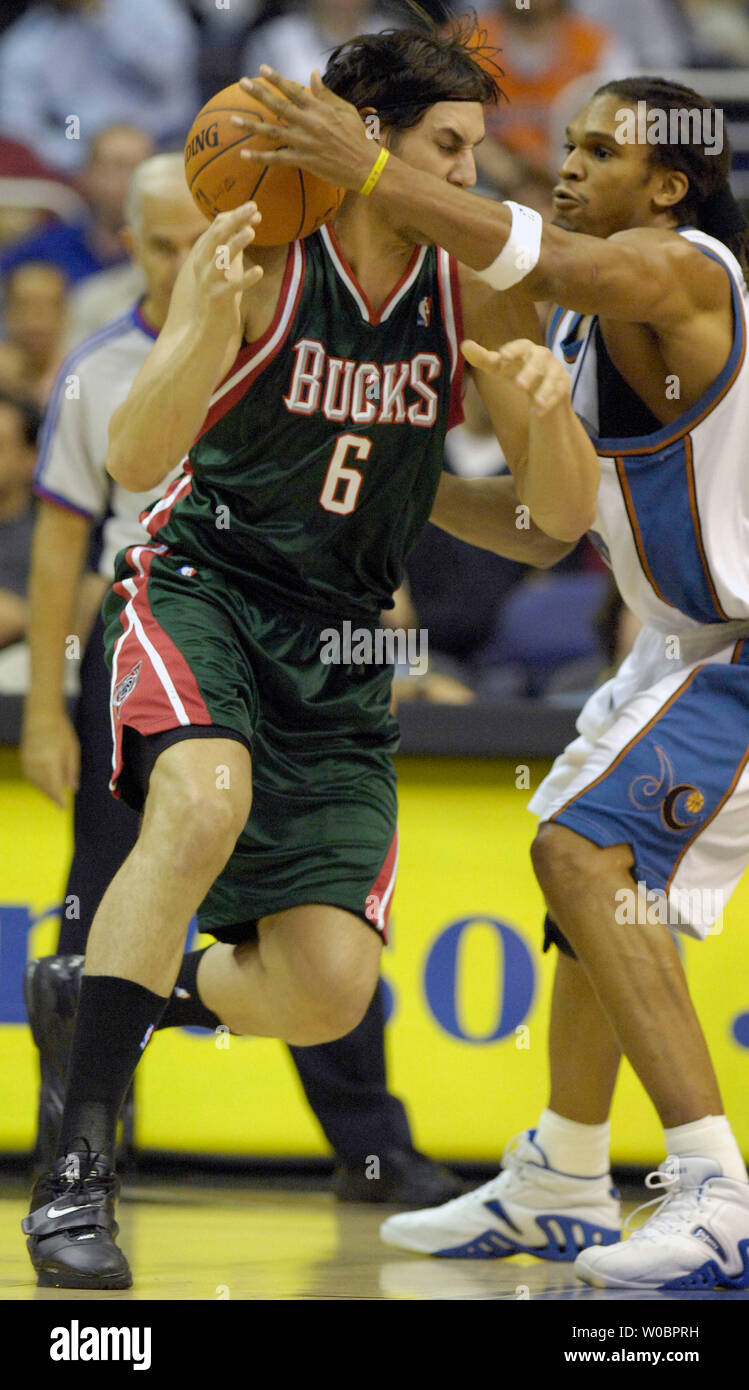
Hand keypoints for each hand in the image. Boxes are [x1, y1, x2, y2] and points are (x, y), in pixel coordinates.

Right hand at [21, 708, 79, 806]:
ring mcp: (28, 762)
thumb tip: (73, 788)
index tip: (63, 808)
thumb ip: (72, 770)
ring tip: (53, 795)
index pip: (54, 787)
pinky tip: (44, 783)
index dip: (58, 800)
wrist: (41, 715)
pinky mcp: (23, 759)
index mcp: (51, 762)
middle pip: (44, 787)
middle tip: (60, 804)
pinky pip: (30, 777)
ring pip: (36, 783)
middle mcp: (37, 764)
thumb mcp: (73, 749)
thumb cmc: (61, 730)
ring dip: (44, 791)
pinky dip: (37, 782)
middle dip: (52, 797)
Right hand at [190, 201, 263, 330]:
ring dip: (235, 244)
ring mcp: (208, 282)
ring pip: (221, 258)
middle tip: (253, 206)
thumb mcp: (225, 268)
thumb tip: (248, 223)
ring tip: (251, 232)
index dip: (235, 216)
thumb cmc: (219, 295)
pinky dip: (246, 279)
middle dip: (235, 220)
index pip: (216, 227)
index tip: (254, 208)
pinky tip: (259, 271)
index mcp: (203, 255)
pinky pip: (232, 287)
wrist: (206, 330)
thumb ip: (233, 246)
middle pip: (217, 236)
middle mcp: (202, 265)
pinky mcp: (217, 300)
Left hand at [232, 68, 374, 191]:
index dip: (277, 79)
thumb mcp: (344, 110)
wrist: (366, 167)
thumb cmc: (357, 137)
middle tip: (242, 83)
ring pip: (272, 131)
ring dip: (251, 125)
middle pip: (279, 106)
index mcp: (319, 109)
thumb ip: (325, 93)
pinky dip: (259, 157)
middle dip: (259, 93)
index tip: (262, 69)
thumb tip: (312, 74)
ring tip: (233, 119)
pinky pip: (276, 158)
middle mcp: (309, 123)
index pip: (294, 90)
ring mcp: (304, 142)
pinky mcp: (303, 160)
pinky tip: (244, 154)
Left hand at [461, 338, 570, 416]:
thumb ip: (483, 359)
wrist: (543, 388)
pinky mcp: (562, 387)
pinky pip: (558, 393)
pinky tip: (540, 412)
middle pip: (539, 359)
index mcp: (526, 350)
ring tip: (536, 402)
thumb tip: (464, 345)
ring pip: (552, 377)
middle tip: (518, 384)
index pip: (521, 345)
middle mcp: (543, 357)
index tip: (503, 356)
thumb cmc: (518, 372)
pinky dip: (549, 402)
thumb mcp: (500, 368)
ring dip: (544, 389)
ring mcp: (555, 371)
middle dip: (529, 371)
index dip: (513, 350)